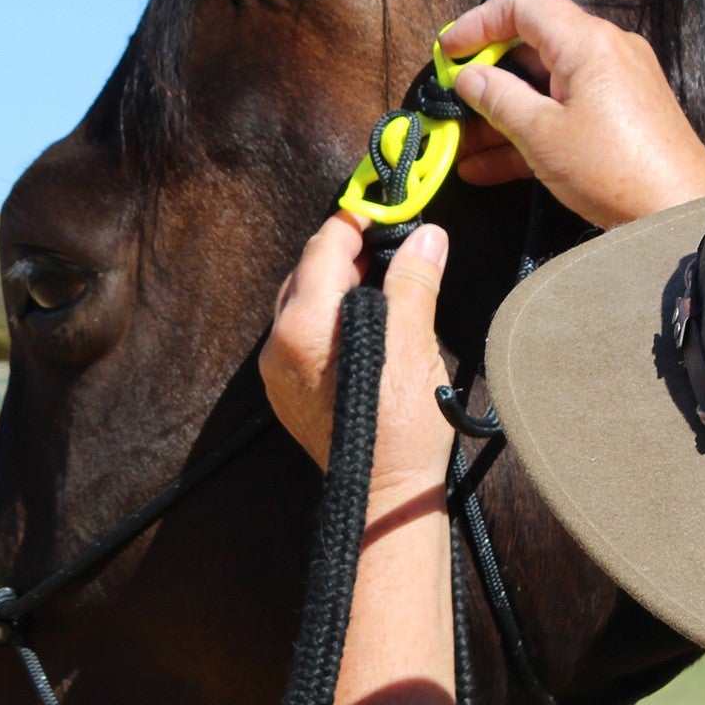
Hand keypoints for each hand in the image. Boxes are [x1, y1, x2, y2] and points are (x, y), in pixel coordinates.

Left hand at [261, 216, 454, 511]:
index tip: (378, 211)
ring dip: (335, 286)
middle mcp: (279, 344)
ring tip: (377, 280)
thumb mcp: (413, 342)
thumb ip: (413, 282)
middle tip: (382, 242)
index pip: (322, 249)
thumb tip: (426, 237)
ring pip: (301, 306)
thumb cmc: (400, 425)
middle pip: (305, 275)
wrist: (383, 492)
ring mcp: (278, 372)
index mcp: (304, 325)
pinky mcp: (287, 393)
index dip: (352, 223)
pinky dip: (328, 319)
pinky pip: (302, 337)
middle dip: (342, 253)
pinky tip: (362, 324)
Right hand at [440, 0, 704, 228]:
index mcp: (587, 42)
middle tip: (450, 101)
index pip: (523, 5)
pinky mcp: (619, 116)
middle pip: (532, 46)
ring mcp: (615, 84)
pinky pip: (564, 110)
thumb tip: (468, 77)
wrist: (679, 213)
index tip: (447, 53)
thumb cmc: (616, 171)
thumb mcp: (541, 134)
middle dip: (485, 75)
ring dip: (502, 111)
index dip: (478, 22)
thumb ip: (498, 98)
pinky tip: (487, 166)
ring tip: (460, 144)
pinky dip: (530, 130)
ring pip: (545, 85)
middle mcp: (605, 51)